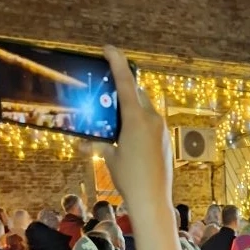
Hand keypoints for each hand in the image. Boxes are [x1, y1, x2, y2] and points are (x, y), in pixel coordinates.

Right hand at [101, 46, 183, 249]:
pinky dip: (138, 122)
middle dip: (122, 89)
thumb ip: (101, 144)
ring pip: (144, 108)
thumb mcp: (110, 158)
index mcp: (136, 118)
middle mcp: (152, 119)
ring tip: (116, 117)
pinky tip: (128, 135)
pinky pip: (150, 123)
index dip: (116, 62)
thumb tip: (84, 142)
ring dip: (130, 108)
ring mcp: (161, 129)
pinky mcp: (165, 140)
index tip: (109, 48)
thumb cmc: (130, 179)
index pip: (125, 82)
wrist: (153, 201)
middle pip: (136, 93)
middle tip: (107, 89)